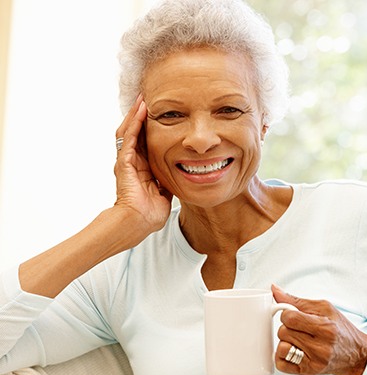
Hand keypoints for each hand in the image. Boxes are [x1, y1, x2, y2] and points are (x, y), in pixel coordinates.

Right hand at [114, 94, 171, 239]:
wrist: (138, 223)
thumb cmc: (149, 213)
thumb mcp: (164, 193)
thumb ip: (168, 182)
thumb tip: (182, 176)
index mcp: (141, 168)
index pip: (145, 142)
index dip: (150, 128)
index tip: (159, 115)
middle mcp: (132, 162)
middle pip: (135, 132)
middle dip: (141, 116)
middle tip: (148, 99)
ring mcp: (126, 161)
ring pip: (129, 131)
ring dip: (136, 115)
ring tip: (143, 99)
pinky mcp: (124, 163)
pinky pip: (128, 139)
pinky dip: (134, 124)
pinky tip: (140, 112)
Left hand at [272, 285, 366, 374]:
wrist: (356, 353)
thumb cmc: (340, 329)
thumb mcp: (324, 308)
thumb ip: (296, 300)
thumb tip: (275, 290)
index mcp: (325, 328)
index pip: (290, 318)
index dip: (287, 313)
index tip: (293, 314)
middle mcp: (320, 348)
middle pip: (284, 332)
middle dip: (287, 326)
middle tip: (298, 327)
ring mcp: (314, 362)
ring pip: (281, 347)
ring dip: (285, 341)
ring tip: (297, 338)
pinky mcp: (308, 372)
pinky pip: (282, 364)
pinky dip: (282, 356)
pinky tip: (293, 349)